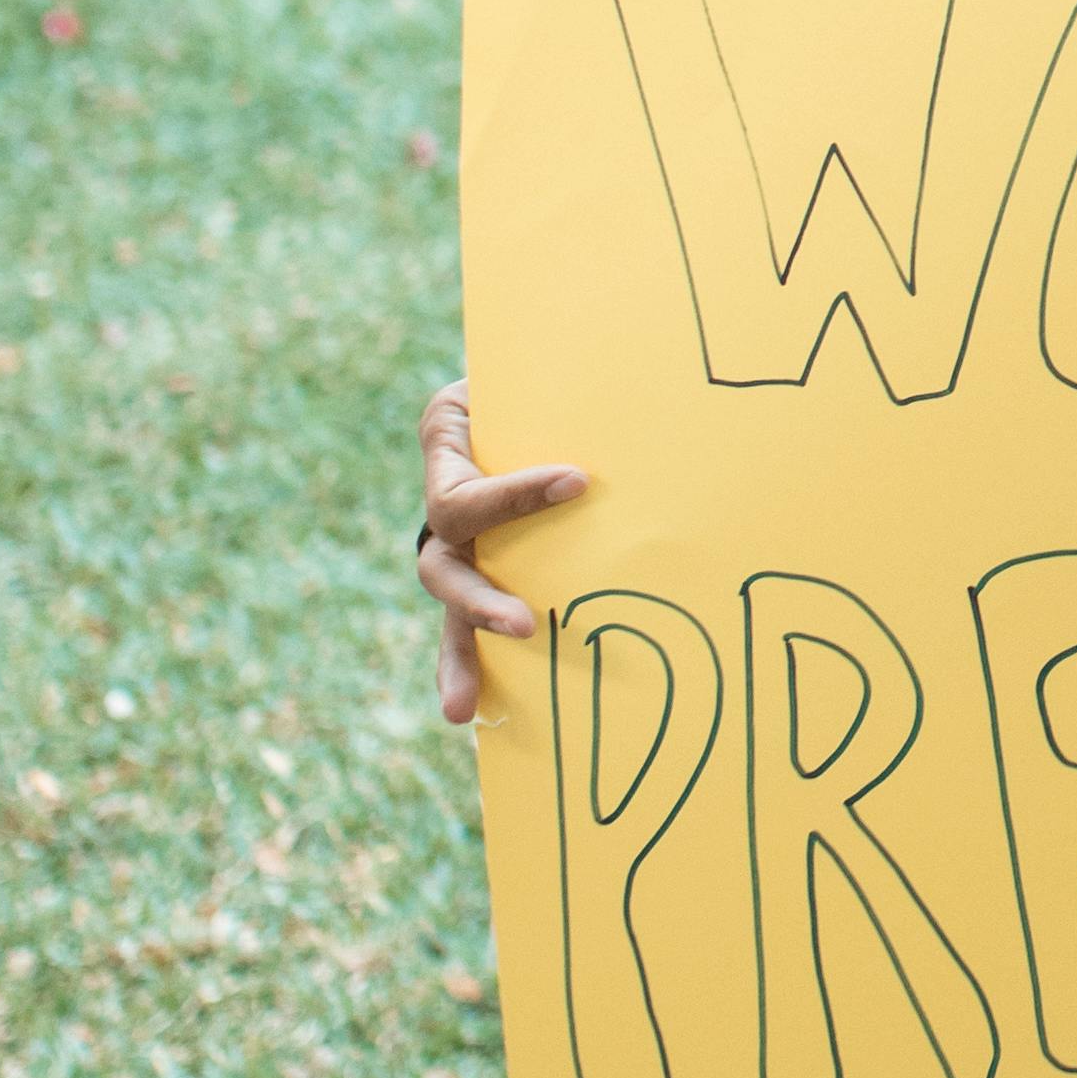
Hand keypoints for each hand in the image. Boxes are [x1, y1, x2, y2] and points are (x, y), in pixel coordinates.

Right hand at [419, 376, 586, 728]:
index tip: (577, 481)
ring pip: (448, 605)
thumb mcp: (531, 365)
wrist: (515, 389)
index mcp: (448, 445)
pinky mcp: (477, 578)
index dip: (517, 493)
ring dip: (463, 652)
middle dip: (482, 597)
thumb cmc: (531, 374)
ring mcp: (455, 548)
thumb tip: (633, 391)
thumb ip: (553, 379)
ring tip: (464, 707)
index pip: (470, 490)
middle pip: (444, 562)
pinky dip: (464, 668)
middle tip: (527, 624)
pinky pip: (463, 628)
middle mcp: (443, 507)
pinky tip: (468, 712)